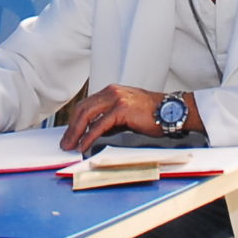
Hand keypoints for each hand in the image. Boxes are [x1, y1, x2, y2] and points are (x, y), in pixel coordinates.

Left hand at [59, 84, 197, 152]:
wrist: (171, 111)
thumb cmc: (153, 114)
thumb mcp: (126, 113)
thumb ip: (110, 119)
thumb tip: (94, 133)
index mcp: (111, 91)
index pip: (85, 104)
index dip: (74, 120)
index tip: (69, 134)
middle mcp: (111, 92)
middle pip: (82, 109)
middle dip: (71, 127)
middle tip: (66, 142)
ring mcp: (116, 98)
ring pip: (87, 115)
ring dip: (76, 132)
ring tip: (71, 146)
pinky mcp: (121, 109)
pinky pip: (99, 124)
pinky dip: (89, 136)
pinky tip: (84, 145)